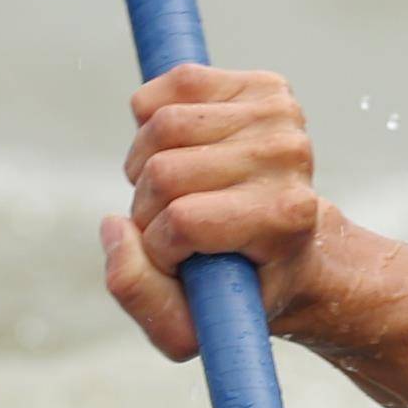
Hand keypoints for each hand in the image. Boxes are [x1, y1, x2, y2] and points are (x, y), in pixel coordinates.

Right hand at [101, 62, 341, 361]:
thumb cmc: (239, 285)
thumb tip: (113, 224)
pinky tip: (179, 146)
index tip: (181, 259)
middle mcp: (292, 159)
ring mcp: (283, 117)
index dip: (159, 245)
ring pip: (160, 125)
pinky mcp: (266, 85)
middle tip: (176, 222)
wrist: (294, 245)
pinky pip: (172, 84)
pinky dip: (152, 116)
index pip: (182, 220)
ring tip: (177, 187)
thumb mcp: (191, 323)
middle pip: (163, 171)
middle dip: (148, 205)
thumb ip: (138, 292)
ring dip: (146, 162)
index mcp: (287, 216)